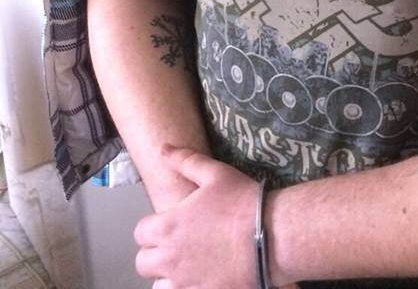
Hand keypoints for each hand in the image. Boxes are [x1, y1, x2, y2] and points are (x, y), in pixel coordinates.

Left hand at [134, 144, 298, 288]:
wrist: (272, 235)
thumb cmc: (242, 201)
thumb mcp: (215, 173)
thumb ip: (185, 161)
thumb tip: (162, 148)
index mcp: (168, 226)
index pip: (140, 232)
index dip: (152, 226)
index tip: (170, 221)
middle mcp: (170, 258)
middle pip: (143, 262)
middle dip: (155, 251)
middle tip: (177, 242)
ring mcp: (185, 282)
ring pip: (158, 285)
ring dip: (166, 276)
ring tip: (186, 264)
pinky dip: (185, 287)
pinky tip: (200, 277)